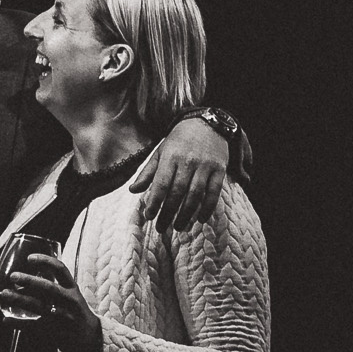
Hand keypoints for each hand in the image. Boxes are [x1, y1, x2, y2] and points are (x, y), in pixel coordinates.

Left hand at [3, 252, 101, 351]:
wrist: (92, 339)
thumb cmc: (76, 313)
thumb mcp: (70, 297)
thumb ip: (51, 288)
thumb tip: (21, 285)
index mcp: (72, 289)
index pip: (61, 270)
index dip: (45, 261)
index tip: (29, 258)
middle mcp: (69, 301)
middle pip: (49, 288)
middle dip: (30, 281)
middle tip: (13, 276)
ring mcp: (63, 317)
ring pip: (40, 307)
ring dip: (20, 300)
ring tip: (4, 294)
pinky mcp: (56, 332)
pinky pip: (35, 326)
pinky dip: (19, 323)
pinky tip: (6, 320)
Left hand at [129, 115, 229, 230]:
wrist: (208, 123)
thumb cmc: (179, 141)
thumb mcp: (161, 152)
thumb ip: (148, 172)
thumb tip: (132, 190)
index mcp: (170, 156)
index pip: (161, 183)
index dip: (154, 201)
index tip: (149, 216)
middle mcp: (188, 161)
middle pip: (177, 192)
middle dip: (168, 212)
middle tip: (162, 228)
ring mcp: (205, 166)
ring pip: (195, 195)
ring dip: (186, 214)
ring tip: (179, 227)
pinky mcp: (220, 170)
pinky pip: (214, 193)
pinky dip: (207, 208)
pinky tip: (200, 219)